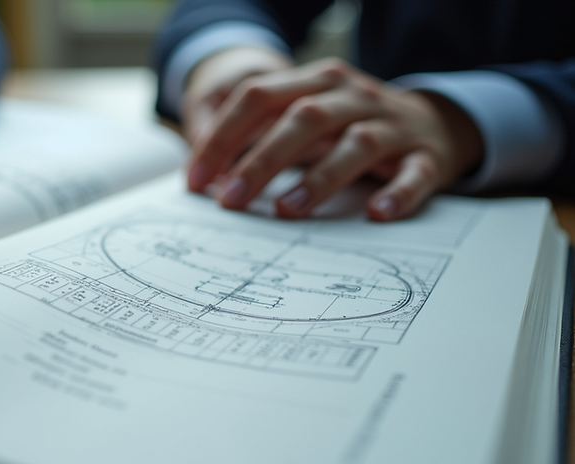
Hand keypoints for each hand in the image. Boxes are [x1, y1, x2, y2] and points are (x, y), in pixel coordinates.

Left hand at [184, 53, 483, 219]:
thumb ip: (258, 138)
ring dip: (319, 178)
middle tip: (230, 198)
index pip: (258, 97)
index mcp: (316, 81)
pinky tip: (375, 214)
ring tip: (286, 210)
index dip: (222, 138)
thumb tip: (204, 178)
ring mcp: (393, 125)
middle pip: (303, 118)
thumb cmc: (350, 128)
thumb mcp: (304, 120)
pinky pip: (414, 175)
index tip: (195, 180)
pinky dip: (397, 194)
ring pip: (356, 144)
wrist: (436, 123)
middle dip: (262, 159)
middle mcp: (354, 96)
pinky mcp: (426, 157)